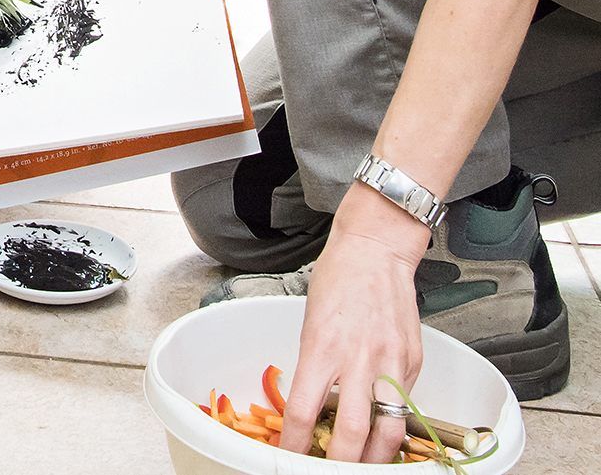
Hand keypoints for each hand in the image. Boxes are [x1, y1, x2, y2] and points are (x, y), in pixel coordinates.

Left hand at [280, 185, 429, 463]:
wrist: (375, 250)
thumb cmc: (337, 279)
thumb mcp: (311, 322)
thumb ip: (315, 365)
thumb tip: (314, 405)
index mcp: (323, 347)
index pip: (303, 410)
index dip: (294, 443)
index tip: (288, 456)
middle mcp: (359, 360)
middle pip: (353, 434)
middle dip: (340, 464)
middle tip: (329, 472)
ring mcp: (391, 363)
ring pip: (389, 433)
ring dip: (375, 460)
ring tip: (363, 467)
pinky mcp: (414, 363)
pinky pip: (406, 406)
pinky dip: (394, 425)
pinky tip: (384, 431)